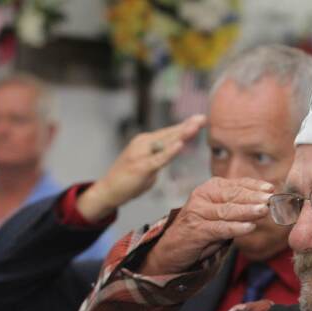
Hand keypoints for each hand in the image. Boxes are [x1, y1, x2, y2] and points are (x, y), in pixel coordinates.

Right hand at [77, 115, 207, 222]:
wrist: (107, 190)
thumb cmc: (129, 179)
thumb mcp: (149, 165)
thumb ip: (161, 157)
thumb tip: (173, 152)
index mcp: (146, 142)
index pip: (169, 132)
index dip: (185, 126)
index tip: (201, 119)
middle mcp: (144, 143)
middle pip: (170, 133)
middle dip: (188, 126)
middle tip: (204, 118)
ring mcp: (142, 154)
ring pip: (166, 142)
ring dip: (182, 134)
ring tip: (196, 126)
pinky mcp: (141, 167)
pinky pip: (159, 159)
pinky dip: (170, 152)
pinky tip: (180, 145)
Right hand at [141, 176, 273, 274]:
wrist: (173, 249)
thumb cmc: (202, 230)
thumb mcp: (222, 214)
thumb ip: (239, 207)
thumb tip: (267, 204)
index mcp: (211, 188)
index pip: (237, 184)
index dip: (255, 186)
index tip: (272, 188)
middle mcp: (202, 196)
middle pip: (233, 195)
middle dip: (255, 197)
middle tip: (271, 199)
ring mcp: (197, 212)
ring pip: (227, 210)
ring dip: (247, 210)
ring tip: (264, 211)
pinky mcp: (195, 230)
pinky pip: (219, 228)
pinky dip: (235, 228)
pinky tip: (249, 227)